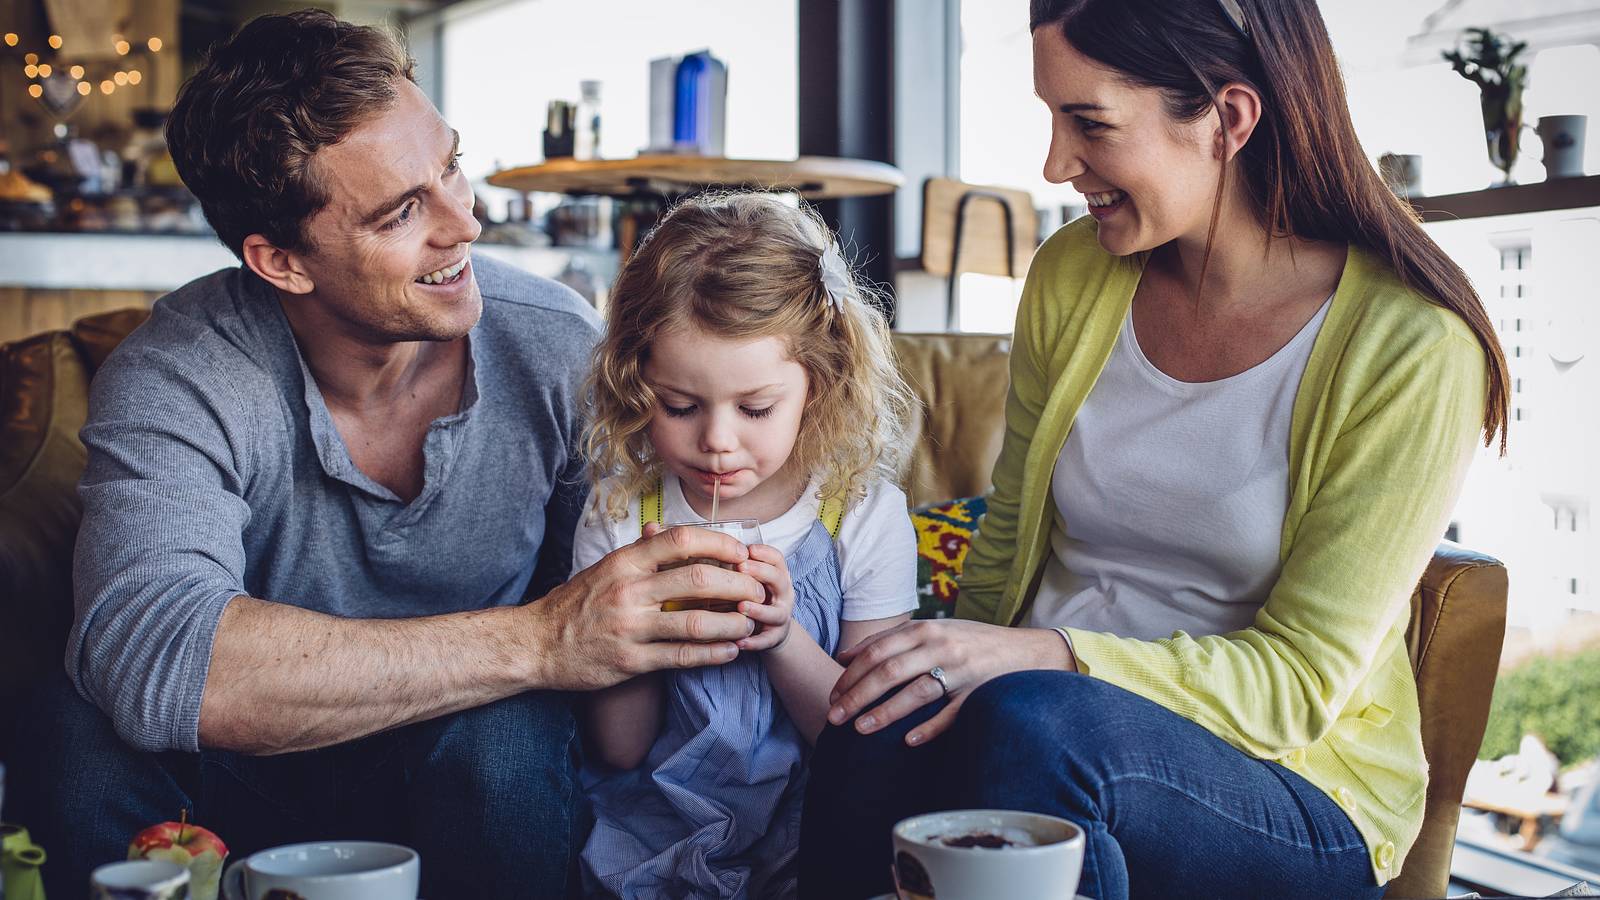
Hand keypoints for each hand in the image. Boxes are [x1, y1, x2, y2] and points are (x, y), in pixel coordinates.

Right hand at [523, 523, 767, 690]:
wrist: (537, 643)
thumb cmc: (576, 603)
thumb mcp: (605, 568)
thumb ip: (640, 551)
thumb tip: (669, 529)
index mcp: (625, 562)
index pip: (681, 540)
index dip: (719, 544)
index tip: (741, 552)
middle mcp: (629, 591)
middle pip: (698, 581)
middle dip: (738, 585)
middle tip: (757, 590)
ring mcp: (630, 628)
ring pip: (695, 623)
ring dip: (731, 624)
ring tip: (749, 624)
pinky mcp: (630, 661)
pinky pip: (681, 656)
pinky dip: (712, 654)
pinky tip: (730, 651)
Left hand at [733, 544, 795, 651]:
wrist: (773, 631)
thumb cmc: (758, 598)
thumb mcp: (754, 580)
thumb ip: (741, 567)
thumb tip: (712, 548)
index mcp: (778, 576)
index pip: (777, 559)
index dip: (765, 553)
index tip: (749, 549)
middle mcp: (783, 595)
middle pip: (779, 580)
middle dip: (760, 572)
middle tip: (741, 567)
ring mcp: (781, 616)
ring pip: (775, 613)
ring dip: (758, 609)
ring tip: (741, 606)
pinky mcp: (774, 638)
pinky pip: (766, 640)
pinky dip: (753, 642)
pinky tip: (739, 642)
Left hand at [825, 620, 1073, 745]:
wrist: (1026, 652)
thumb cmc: (970, 642)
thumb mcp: (932, 629)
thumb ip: (891, 639)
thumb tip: (845, 656)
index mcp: (926, 629)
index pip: (877, 651)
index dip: (851, 674)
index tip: (833, 695)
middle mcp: (941, 647)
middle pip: (889, 671)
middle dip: (856, 695)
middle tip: (834, 717)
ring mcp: (961, 672)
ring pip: (915, 693)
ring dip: (884, 713)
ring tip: (859, 729)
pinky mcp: (978, 694)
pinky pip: (950, 714)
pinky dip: (928, 728)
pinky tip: (908, 741)